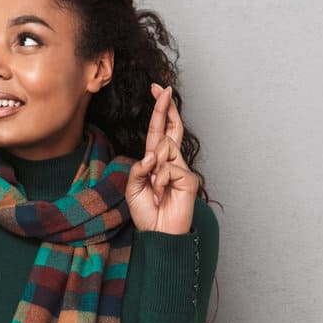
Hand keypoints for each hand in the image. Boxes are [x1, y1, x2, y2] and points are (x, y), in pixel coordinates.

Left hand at [125, 84, 198, 233]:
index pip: (160, 130)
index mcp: (157, 161)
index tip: (157, 88)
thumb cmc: (147, 212)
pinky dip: (160, 180)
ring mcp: (182, 169)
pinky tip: (162, 193)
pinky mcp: (190, 179)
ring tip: (155, 187)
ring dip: (154, 165)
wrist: (158, 233)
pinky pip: (169, 168)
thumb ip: (139, 167)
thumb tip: (152, 153)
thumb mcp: (133, 187)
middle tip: (161, 88)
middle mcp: (171, 161)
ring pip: (165, 147)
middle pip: (172, 128)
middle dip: (165, 106)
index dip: (160, 110)